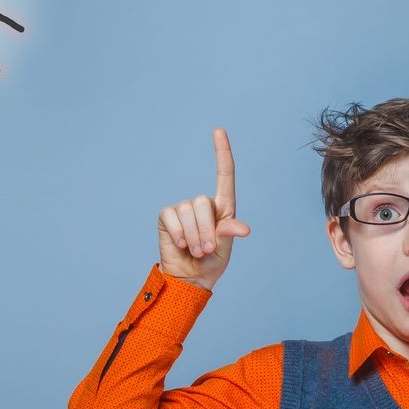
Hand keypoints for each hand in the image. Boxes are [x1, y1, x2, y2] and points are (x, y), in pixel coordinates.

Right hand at [157, 128, 250, 290]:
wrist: (190, 277)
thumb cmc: (211, 261)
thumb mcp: (225, 248)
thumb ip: (229, 233)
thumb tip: (242, 229)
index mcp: (223, 206)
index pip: (224, 174)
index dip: (222, 152)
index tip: (218, 130)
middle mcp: (202, 204)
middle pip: (204, 203)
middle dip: (206, 230)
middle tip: (207, 249)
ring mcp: (183, 209)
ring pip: (188, 211)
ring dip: (194, 236)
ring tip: (196, 250)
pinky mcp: (166, 216)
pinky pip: (172, 217)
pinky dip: (178, 234)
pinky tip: (181, 245)